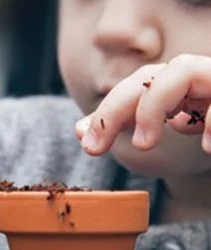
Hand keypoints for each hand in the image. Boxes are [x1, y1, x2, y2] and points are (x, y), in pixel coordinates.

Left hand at [75, 54, 210, 155]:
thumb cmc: (209, 129)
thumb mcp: (166, 128)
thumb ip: (128, 125)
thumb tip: (81, 131)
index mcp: (178, 84)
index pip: (135, 88)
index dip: (106, 112)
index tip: (85, 142)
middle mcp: (198, 76)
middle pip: (150, 77)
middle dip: (115, 109)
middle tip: (94, 147)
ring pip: (184, 71)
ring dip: (154, 106)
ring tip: (142, 144)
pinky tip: (207, 147)